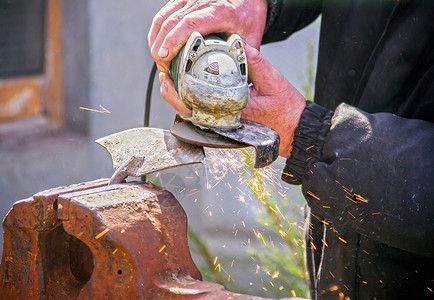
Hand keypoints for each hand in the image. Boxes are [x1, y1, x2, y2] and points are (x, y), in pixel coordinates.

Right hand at [148, 0, 267, 72]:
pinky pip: (163, 15)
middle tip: (162, 67)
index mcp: (220, 11)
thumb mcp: (252, 36)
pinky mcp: (182, 0)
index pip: (190, 24)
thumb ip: (245, 57)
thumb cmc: (249, 15)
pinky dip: (157, 32)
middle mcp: (201, 1)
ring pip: (162, 18)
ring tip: (160, 61)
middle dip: (160, 46)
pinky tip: (158, 47)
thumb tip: (239, 80)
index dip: (174, 40)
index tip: (165, 57)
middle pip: (171, 22)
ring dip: (156, 41)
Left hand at [158, 43, 306, 158]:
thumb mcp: (273, 81)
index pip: (196, 105)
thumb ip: (255, 62)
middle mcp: (224, 123)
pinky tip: (193, 89)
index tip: (168, 77)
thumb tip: (239, 43)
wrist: (296, 130)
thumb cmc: (286, 110)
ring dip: (182, 98)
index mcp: (231, 113)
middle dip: (173, 94)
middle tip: (165, 76)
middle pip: (188, 111)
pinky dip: (196, 101)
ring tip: (174, 80)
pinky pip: (206, 114)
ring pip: (195, 114)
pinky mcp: (229, 124)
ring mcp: (225, 126)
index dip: (177, 92)